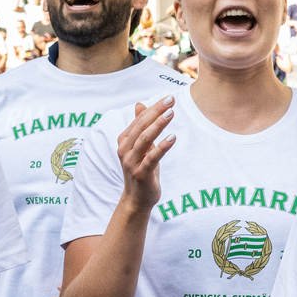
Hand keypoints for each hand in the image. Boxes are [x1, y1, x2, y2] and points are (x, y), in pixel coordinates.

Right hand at [116, 98, 175, 218]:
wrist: (137, 199)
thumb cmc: (142, 170)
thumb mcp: (141, 147)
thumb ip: (140, 126)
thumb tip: (139, 104)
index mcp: (124, 141)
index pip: (139, 120)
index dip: (153, 108)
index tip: (169, 97)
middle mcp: (124, 150)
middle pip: (141, 126)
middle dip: (156, 112)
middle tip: (171, 100)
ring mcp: (131, 162)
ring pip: (144, 139)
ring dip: (158, 125)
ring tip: (171, 113)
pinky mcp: (141, 173)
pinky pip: (152, 157)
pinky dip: (162, 146)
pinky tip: (173, 137)